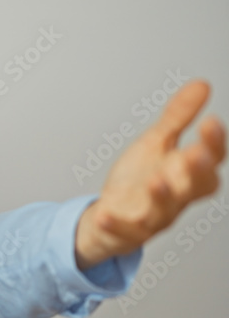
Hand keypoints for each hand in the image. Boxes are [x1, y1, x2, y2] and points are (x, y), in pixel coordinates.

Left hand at [75, 79, 225, 269]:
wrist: (109, 217)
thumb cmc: (136, 181)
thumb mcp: (156, 144)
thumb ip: (177, 119)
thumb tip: (201, 85)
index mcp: (186, 175)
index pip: (211, 160)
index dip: (214, 143)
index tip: (210, 121)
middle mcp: (176, 198)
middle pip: (196, 188)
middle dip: (197, 171)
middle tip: (194, 153)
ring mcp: (153, 217)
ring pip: (165, 211)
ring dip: (162, 196)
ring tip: (155, 180)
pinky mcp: (128, 232)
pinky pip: (125, 232)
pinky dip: (115, 225)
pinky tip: (103, 215)